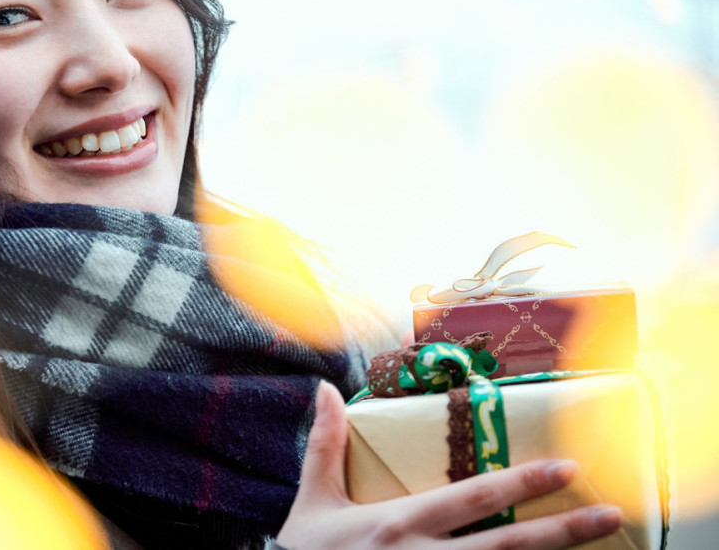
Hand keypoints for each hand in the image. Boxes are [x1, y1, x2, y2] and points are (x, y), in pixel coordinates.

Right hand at [275, 382, 622, 548]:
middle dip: (562, 531)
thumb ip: (325, 446)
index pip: (472, 498)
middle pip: (508, 547)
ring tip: (598, 545)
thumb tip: (326, 389)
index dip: (521, 483)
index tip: (565, 468)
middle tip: (609, 513)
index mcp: (400, 524)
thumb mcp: (312, 503)